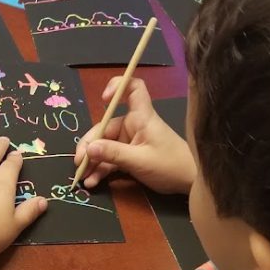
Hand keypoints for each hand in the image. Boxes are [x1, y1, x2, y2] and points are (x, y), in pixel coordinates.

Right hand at [74, 77, 195, 193]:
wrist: (190, 183)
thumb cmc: (170, 165)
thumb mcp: (140, 160)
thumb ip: (113, 154)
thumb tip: (88, 149)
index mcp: (141, 117)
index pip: (132, 88)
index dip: (117, 87)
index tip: (104, 100)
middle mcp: (134, 125)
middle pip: (105, 127)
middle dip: (90, 144)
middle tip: (79, 162)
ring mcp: (130, 141)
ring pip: (104, 146)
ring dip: (92, 161)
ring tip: (82, 176)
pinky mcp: (130, 156)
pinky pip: (110, 159)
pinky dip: (100, 169)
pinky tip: (92, 181)